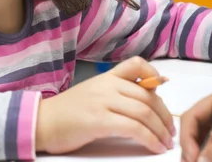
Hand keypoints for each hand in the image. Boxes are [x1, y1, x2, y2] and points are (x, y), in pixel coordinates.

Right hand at [35, 56, 174, 154]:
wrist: (41, 122)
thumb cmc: (67, 113)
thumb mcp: (93, 94)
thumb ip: (116, 92)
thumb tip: (146, 96)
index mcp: (106, 77)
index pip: (136, 64)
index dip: (154, 75)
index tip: (163, 91)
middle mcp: (107, 85)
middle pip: (147, 95)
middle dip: (164, 115)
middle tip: (170, 131)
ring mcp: (103, 101)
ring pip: (144, 111)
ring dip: (161, 130)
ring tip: (165, 142)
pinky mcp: (99, 120)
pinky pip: (133, 127)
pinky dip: (150, 138)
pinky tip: (155, 147)